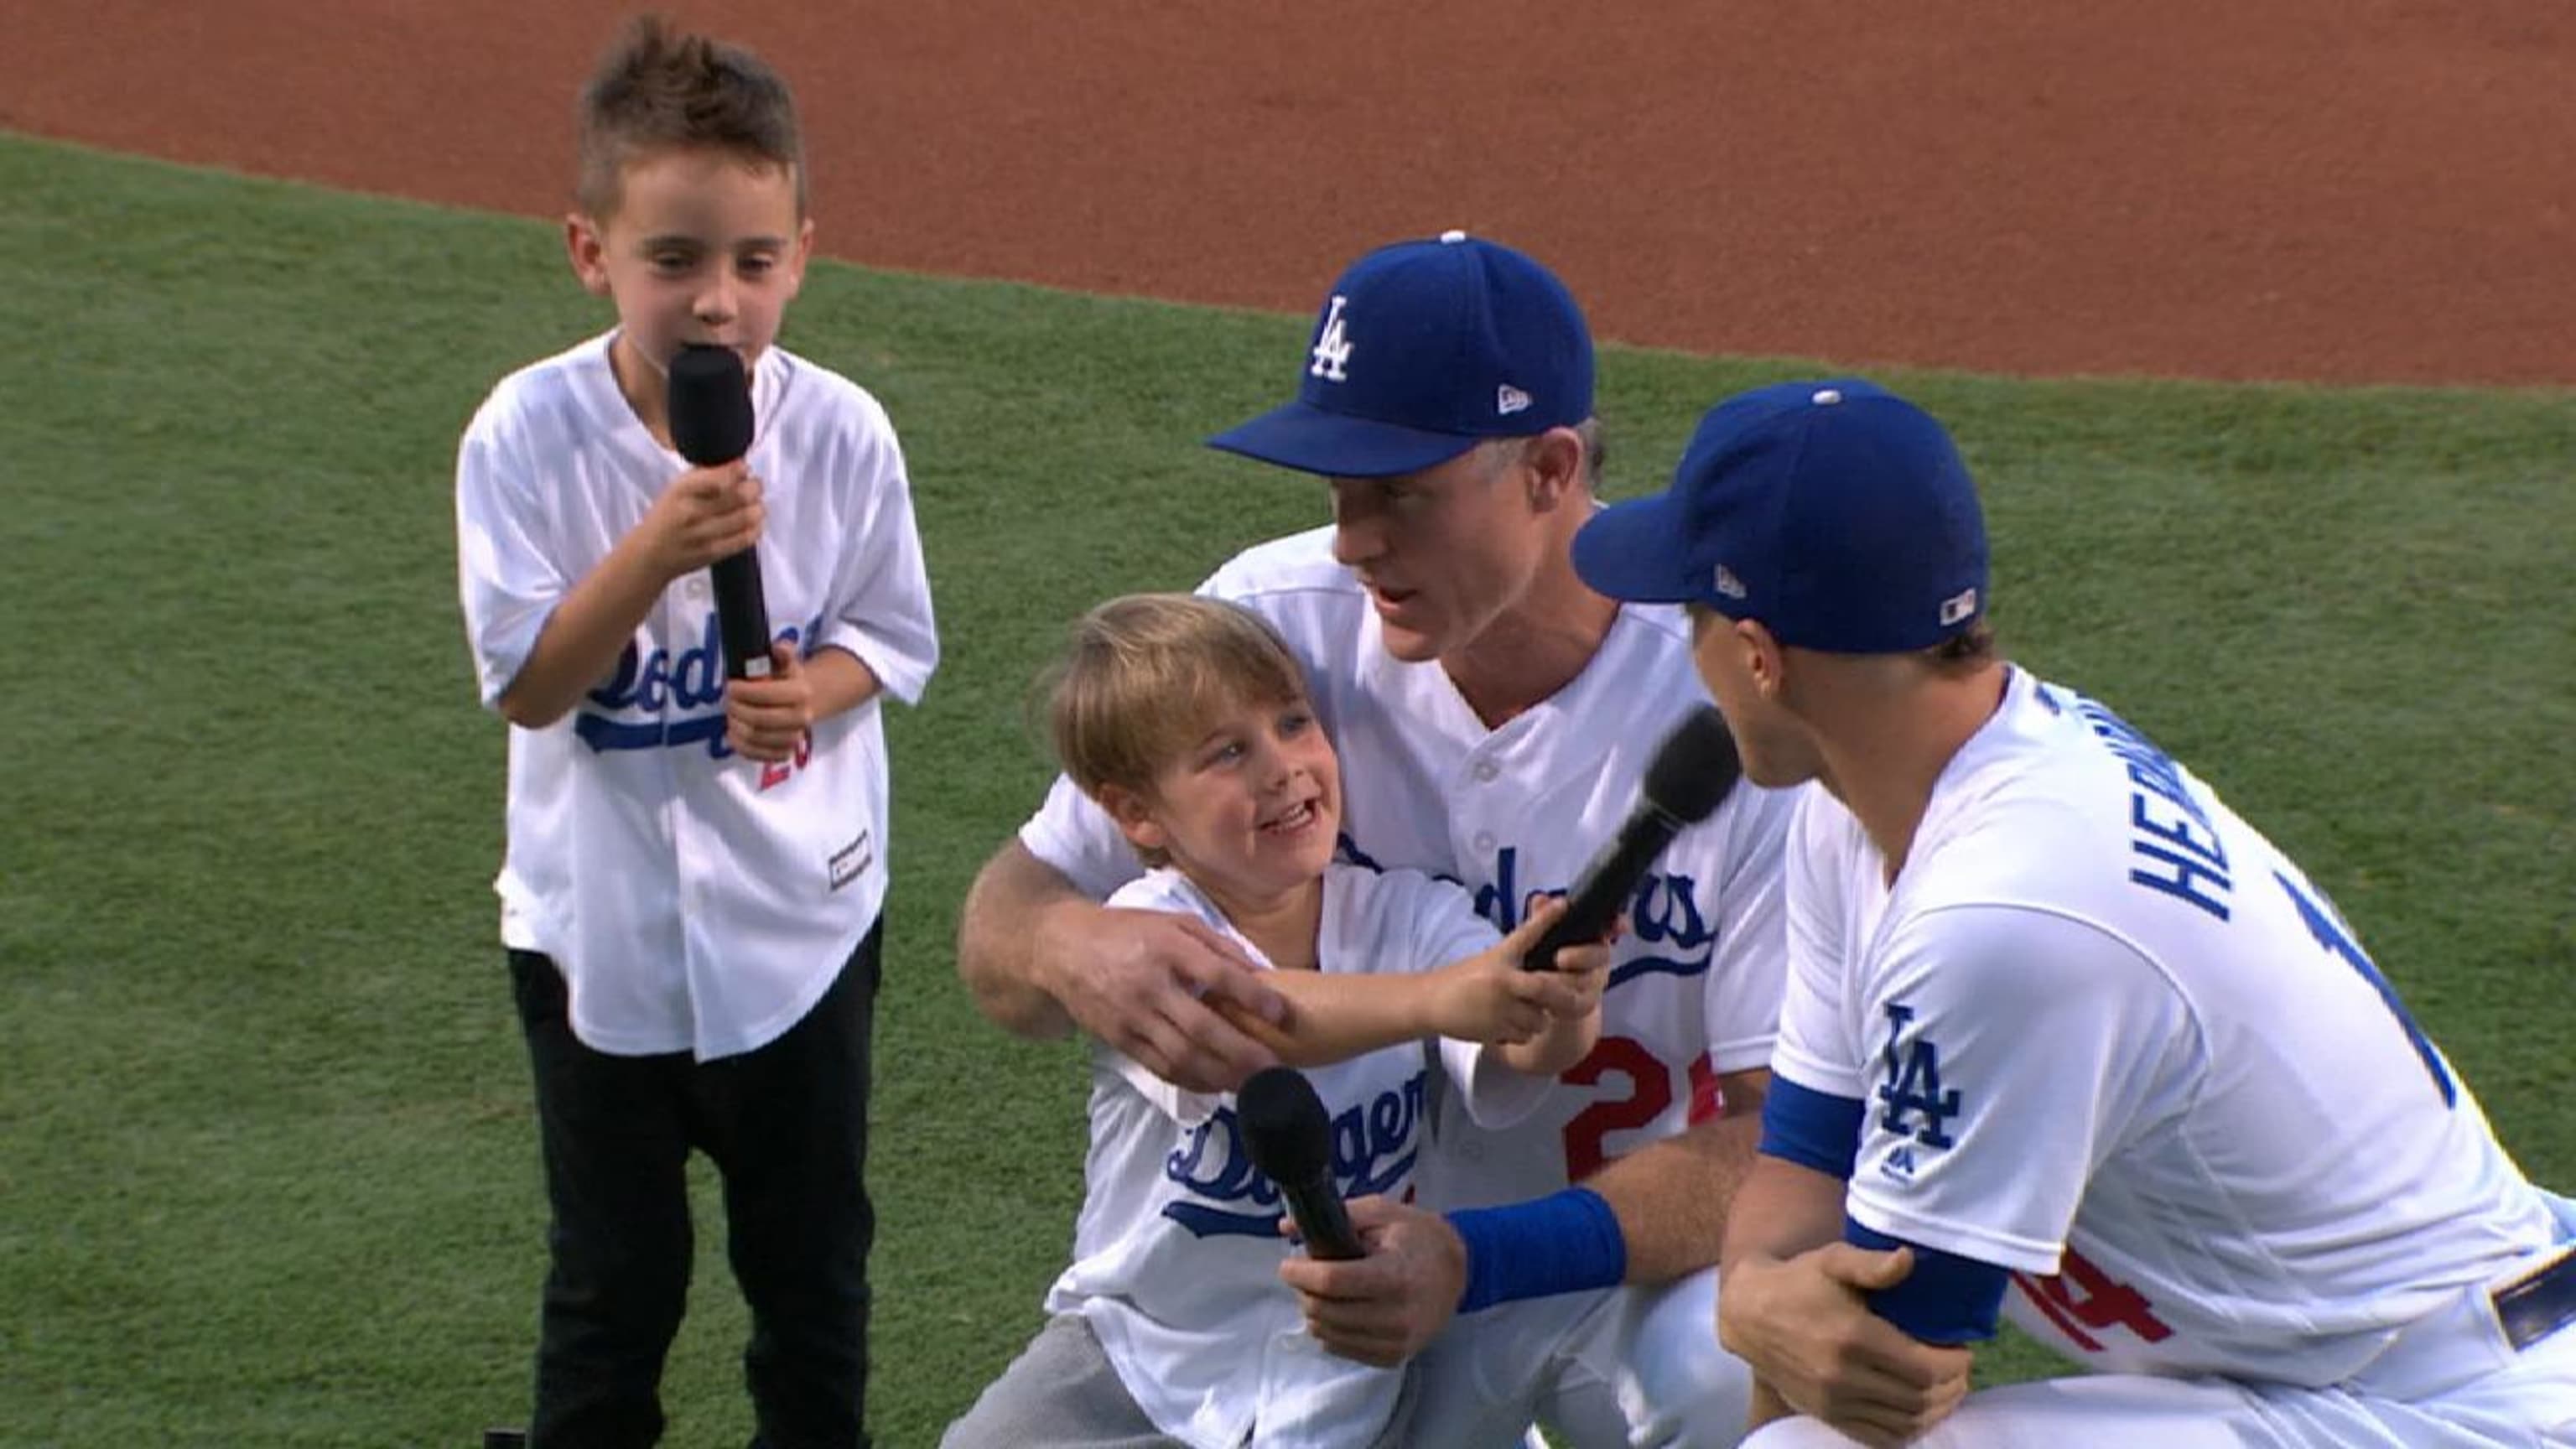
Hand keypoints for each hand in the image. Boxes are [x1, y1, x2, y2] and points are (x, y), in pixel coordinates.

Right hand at [639, 461, 763, 580]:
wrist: (649, 555)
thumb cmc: (667, 516)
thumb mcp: (676, 488)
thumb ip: (704, 475)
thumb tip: (737, 465)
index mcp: (682, 490)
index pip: (720, 476)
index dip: (739, 470)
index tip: (743, 468)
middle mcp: (693, 511)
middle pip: (740, 495)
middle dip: (754, 487)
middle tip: (755, 485)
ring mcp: (704, 534)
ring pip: (747, 516)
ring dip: (758, 507)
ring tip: (755, 503)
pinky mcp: (714, 552)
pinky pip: (746, 538)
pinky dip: (756, 527)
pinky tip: (753, 522)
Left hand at [724, 642, 811, 761]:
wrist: (802, 702)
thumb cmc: (785, 680)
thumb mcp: (785, 662)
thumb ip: (783, 652)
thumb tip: (779, 647)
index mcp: (802, 692)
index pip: (768, 694)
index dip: (744, 691)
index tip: (730, 686)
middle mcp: (802, 718)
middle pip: (760, 719)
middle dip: (737, 709)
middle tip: (727, 701)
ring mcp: (794, 738)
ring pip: (756, 737)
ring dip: (736, 725)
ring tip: (731, 715)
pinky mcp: (784, 753)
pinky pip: (758, 755)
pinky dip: (740, 746)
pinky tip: (733, 733)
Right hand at [1042, 907, 1289, 1093]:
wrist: (1061, 949)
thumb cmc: (1127, 931)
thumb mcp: (1172, 922)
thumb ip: (1217, 944)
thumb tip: (1260, 972)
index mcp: (1166, 947)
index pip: (1216, 975)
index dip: (1252, 996)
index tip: (1281, 1013)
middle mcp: (1149, 985)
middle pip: (1202, 1027)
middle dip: (1243, 1052)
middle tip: (1276, 1070)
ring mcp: (1132, 1017)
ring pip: (1182, 1056)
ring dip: (1222, 1075)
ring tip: (1254, 1086)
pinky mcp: (1119, 1040)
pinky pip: (1160, 1067)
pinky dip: (1192, 1080)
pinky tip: (1217, 1085)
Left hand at [1278, 1196, 1463, 1366]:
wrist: (1459, 1272)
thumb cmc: (1418, 1237)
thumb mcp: (1383, 1213)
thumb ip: (1338, 1217)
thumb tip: (1287, 1228)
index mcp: (1395, 1275)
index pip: (1333, 1281)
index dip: (1301, 1273)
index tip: (1287, 1265)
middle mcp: (1397, 1316)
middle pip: (1325, 1311)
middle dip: (1304, 1291)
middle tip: (1305, 1275)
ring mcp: (1396, 1342)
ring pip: (1327, 1334)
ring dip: (1314, 1312)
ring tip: (1322, 1292)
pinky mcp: (1393, 1358)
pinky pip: (1341, 1350)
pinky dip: (1330, 1330)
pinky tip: (1339, 1310)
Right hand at [1428, 899, 1607, 1041]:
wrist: (1430, 1001)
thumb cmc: (1461, 980)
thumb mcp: (1488, 960)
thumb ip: (1516, 960)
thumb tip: (1549, 965)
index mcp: (1500, 956)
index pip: (1527, 933)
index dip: (1547, 918)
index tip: (1563, 903)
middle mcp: (1501, 979)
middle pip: (1545, 987)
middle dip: (1561, 996)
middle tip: (1562, 997)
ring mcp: (1498, 1005)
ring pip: (1539, 1017)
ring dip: (1538, 1018)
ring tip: (1523, 1012)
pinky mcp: (1495, 1028)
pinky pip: (1525, 1035)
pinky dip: (1524, 1033)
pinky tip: (1508, 1024)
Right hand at [1717, 1244, 1972, 1446]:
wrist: (1748, 1313)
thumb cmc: (1798, 1281)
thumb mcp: (1833, 1260)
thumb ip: (1871, 1264)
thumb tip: (1907, 1260)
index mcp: (1853, 1337)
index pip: (1924, 1369)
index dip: (1954, 1365)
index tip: (1963, 1352)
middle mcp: (1843, 1376)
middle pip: (1919, 1399)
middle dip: (1951, 1388)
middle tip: (1960, 1371)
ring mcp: (1833, 1401)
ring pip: (1903, 1422)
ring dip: (1935, 1412)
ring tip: (1946, 1392)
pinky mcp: (1824, 1414)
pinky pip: (1876, 1436)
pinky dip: (1905, 1431)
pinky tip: (1918, 1415)